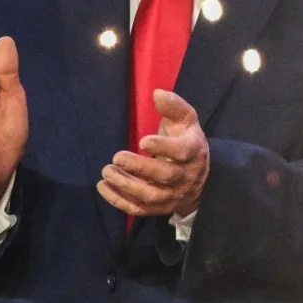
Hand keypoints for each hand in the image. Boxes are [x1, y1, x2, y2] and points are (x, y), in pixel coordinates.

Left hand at [97, 89, 208, 217]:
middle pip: (164, 176)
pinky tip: (103, 187)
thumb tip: (157, 93)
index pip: (182, 152)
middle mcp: (185, 176)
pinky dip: (119, 201)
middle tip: (116, 157)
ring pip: (150, 196)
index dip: (163, 147)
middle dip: (139, 168)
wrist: (200, 176)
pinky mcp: (160, 208)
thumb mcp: (185, 120)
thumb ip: (173, 106)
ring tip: (106, 172)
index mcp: (193, 151)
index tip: (142, 141)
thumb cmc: (186, 140)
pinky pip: (140, 209)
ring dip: (126, 186)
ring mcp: (173, 195)